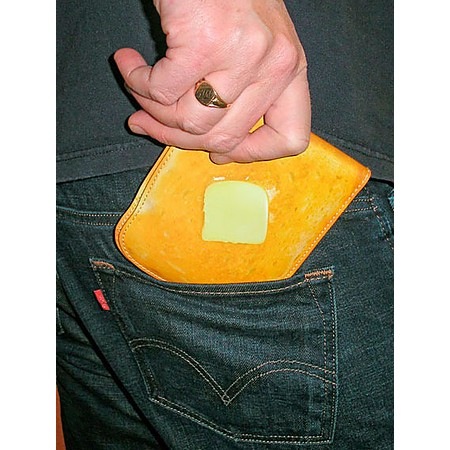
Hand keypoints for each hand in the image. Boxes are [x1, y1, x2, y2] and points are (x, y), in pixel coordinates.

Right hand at [114, 0, 309, 163]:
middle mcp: (274, 64)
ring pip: (190, 121)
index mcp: (290, 70)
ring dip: (154, 110)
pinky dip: (138, 84)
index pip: (291, 138)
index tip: (217, 151)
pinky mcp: (203, 42)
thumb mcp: (250, 49)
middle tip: (149, 119)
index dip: (251, 155)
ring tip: (141, 87)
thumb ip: (236, 98)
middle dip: (177, 137)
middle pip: (223, 139)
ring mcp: (242, 54)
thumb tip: (203, 147)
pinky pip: (162, 92)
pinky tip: (130, 64)